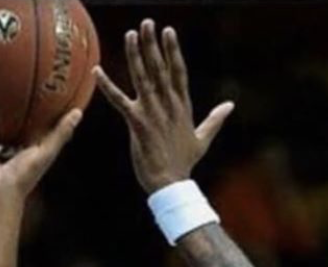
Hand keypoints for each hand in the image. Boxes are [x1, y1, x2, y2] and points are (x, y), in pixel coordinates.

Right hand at [0, 109, 82, 210]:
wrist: (0, 195)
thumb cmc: (25, 176)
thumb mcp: (46, 151)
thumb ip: (61, 133)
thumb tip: (79, 112)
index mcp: (23, 150)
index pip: (27, 127)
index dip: (30, 112)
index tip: (32, 92)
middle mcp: (5, 151)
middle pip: (2, 126)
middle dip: (0, 110)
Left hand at [94, 19, 233, 193]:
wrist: (171, 184)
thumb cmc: (184, 164)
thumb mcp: (203, 139)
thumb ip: (215, 119)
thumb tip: (230, 105)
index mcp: (181, 106)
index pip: (177, 72)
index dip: (172, 51)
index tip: (168, 31)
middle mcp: (167, 105)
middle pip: (159, 68)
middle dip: (153, 45)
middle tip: (147, 23)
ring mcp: (152, 113)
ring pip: (142, 78)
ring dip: (135, 55)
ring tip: (131, 34)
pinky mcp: (137, 124)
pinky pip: (119, 101)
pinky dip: (107, 86)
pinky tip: (97, 71)